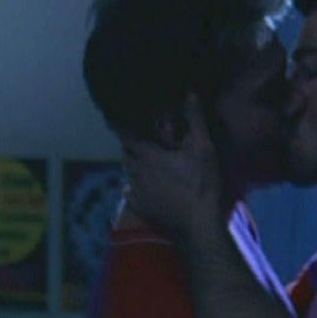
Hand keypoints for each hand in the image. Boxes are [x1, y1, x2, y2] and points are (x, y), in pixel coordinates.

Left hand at [122, 95, 222, 236]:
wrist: (199, 224)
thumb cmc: (201, 183)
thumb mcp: (203, 148)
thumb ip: (195, 120)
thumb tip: (190, 93)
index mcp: (148, 156)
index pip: (126, 135)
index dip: (119, 125)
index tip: (112, 117)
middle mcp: (136, 172)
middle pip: (127, 154)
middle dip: (131, 146)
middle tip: (139, 139)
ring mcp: (137, 193)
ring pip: (129, 173)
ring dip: (135, 165)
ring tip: (144, 161)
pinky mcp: (142, 209)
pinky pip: (132, 193)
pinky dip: (135, 187)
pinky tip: (142, 187)